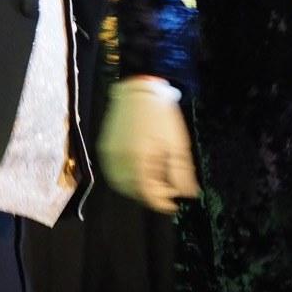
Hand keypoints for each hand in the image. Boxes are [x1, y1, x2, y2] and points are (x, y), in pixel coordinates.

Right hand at [98, 76, 198, 213]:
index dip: (163, 202)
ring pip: (121, 185)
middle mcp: (120, 160)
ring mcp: (109, 155)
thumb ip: (182, 173)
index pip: (148, 194)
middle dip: (151, 195)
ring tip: (153, 181)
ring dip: (137, 189)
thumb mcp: (178, 144)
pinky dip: (125, 179)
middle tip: (167, 190)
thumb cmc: (161, 115)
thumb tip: (188, 195)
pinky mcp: (104, 149)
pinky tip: (138, 172)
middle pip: (134, 192)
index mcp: (139, 160)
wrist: (139, 89)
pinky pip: (113, 173)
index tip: (174, 202)